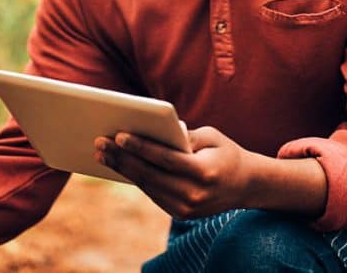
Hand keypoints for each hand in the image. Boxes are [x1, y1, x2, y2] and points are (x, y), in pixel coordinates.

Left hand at [94, 126, 251, 219]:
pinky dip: (134, 178)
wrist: (246, 186)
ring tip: (102, 153)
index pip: (165, 159)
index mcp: (204, 172)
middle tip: (100, 143)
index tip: (120, 136)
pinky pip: (152, 193)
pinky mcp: (180, 214)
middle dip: (122, 158)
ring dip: (122, 169)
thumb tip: (154, 132)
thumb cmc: (226, 153)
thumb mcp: (212, 137)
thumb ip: (185, 135)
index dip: (141, 147)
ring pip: (147, 186)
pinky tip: (119, 165)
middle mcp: (194, 194)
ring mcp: (186, 208)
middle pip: (150, 174)